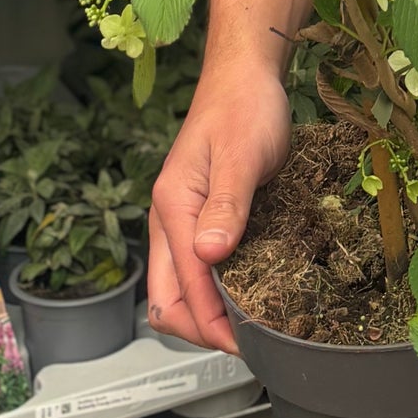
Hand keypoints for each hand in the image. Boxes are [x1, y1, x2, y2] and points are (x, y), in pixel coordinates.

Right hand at [146, 67, 290, 352]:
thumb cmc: (244, 105)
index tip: (245, 342)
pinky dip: (214, 292)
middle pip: (168, 299)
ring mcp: (181, 220)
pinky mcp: (198, 218)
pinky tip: (246, 293)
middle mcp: (168, 218)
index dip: (212, 321)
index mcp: (172, 206)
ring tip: (249, 326)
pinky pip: (196, 269)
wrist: (244, 74)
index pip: (184, 285)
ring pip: (178, 288)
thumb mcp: (242, 153)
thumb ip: (227, 203)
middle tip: (247, 342)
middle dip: (202, 330)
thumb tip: (211, 255)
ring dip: (206, 314)